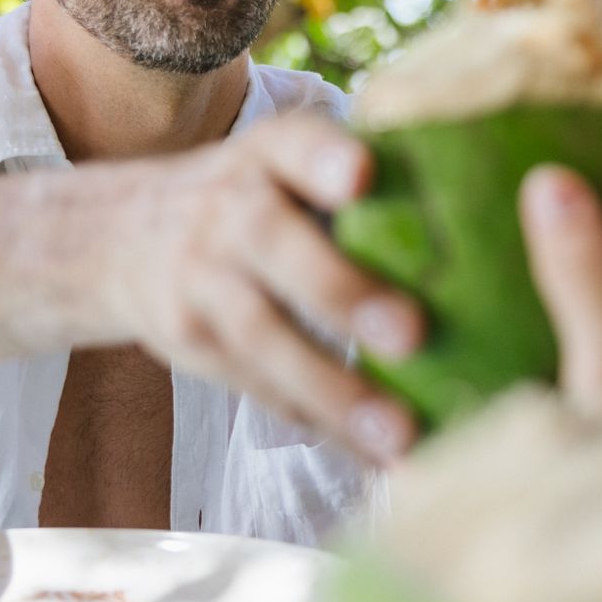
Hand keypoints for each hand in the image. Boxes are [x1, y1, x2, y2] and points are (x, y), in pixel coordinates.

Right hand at [89, 113, 421, 463]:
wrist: (114, 238)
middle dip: (342, 292)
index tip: (362, 175)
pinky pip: (259, 388)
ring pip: (265, 337)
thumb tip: (487, 200)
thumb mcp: (278, 163)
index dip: (323, 160)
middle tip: (412, 334)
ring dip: (335, 390)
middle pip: (277, 247)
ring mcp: (202, 279)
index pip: (292, 145)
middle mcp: (227, 210)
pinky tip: (373, 456)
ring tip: (399, 435)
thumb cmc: (244, 198)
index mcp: (266, 156)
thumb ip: (348, 176)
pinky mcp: (192, 343)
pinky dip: (318, 424)